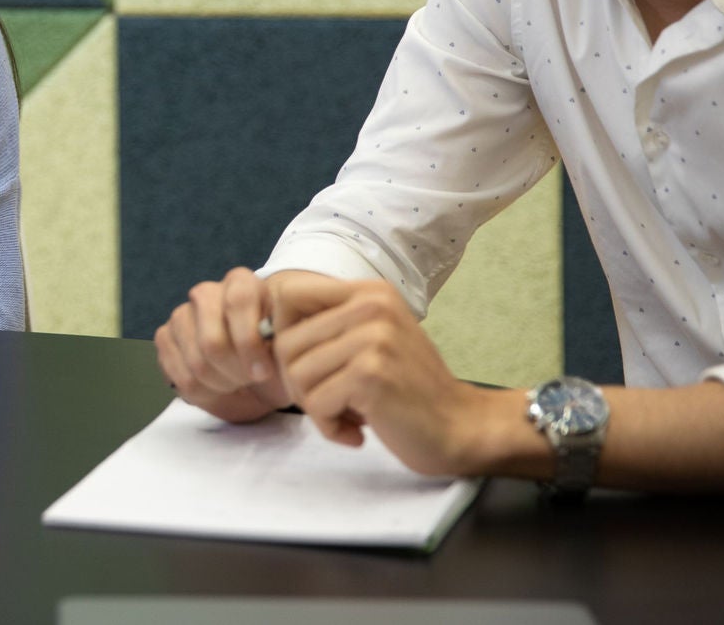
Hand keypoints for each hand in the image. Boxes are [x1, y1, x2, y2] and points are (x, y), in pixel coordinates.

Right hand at [154, 266, 302, 422]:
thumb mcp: (292, 349)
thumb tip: (272, 339)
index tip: (263, 373)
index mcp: (242, 283)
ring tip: (235, 382)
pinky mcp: (165, 337)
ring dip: (220, 384)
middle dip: (234, 372)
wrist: (257, 379)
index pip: (238, 301)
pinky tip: (215, 385)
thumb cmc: (277, 361)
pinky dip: (200, 391)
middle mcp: (208, 293)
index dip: (249, 342)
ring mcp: (182, 314)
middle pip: (212, 340)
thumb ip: (285, 339)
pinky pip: (178, 373)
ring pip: (195, 362)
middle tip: (250, 380)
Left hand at [270, 274, 507, 475]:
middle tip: (333, 402)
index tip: (309, 365)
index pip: (287, 293)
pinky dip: (329, 427)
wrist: (462, 429)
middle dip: (298, 384)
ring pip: (296, 375)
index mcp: (368, 293)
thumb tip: (261, 326)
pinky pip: (315, 403)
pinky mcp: (371, 375)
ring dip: (315, 408)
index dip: (282, 334)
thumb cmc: (409, 391)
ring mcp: (372, 339)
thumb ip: (328, 326)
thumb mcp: (372, 340)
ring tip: (350, 414)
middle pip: (284, 343)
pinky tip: (358, 431)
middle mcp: (370, 306)